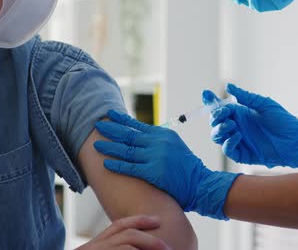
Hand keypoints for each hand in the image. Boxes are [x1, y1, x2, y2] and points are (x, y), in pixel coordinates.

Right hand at [76, 215, 169, 249]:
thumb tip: (133, 248)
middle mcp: (91, 247)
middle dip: (150, 238)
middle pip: (125, 233)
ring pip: (126, 244)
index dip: (139, 220)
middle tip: (167, 247)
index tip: (157, 221)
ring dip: (147, 246)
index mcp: (93, 246)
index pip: (118, 226)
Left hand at [94, 110, 239, 219]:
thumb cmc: (186, 167)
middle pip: (129, 135)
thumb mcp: (173, 145)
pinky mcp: (153, 172)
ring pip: (127, 150)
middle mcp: (158, 142)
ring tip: (96, 144)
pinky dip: (117, 165)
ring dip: (110, 147)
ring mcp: (155, 157)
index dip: (121, 120)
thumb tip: (139, 134)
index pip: (137, 125)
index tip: (109, 114)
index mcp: (162, 134)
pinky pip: (131, 167)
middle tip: (97, 125)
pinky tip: (106, 163)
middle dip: (111, 130)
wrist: (201, 183)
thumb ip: (157, 140)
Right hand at [204, 84, 297, 170]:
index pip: (220, 108)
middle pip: (215, 123)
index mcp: (241, 114)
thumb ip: (245, 96)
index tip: (206, 94)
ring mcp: (239, 141)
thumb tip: (229, 86)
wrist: (296, 141)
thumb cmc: (284, 122)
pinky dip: (229, 143)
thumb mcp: (264, 104)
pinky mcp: (243, 154)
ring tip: (231, 125)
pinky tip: (238, 136)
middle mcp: (237, 127)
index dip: (211, 102)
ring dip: (220, 129)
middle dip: (215, 117)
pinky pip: (228, 150)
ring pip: (217, 136)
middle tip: (224, 114)